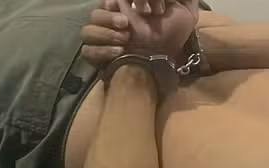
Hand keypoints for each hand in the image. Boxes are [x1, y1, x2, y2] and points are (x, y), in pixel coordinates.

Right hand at [81, 0, 198, 66]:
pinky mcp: (99, 59)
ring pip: (87, 31)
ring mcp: (102, 41)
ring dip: (105, 34)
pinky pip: (87, 51)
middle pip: (94, 15)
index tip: (126, 5)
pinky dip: (102, 51)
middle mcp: (109, 24)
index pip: (106, 2)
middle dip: (109, 18)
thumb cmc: (173, 34)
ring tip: (124, 40)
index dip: (111, 3)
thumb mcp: (181, 11)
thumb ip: (179, 1)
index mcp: (122, 9)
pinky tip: (119, 52)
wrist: (169, 61)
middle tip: (126, 25)